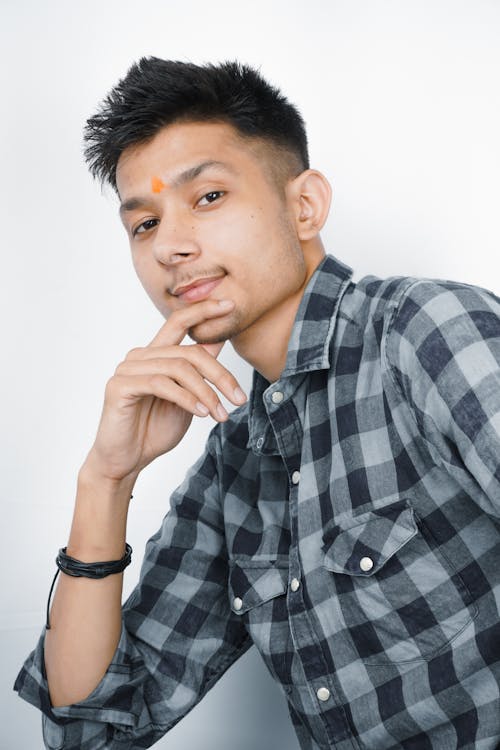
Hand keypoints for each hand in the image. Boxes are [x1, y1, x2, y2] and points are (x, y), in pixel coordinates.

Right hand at [82, 299, 245, 482]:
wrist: (125, 461)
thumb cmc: (154, 430)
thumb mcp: (188, 398)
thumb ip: (198, 371)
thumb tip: (220, 339)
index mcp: (155, 354)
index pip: (179, 321)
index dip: (204, 310)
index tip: (230, 304)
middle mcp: (140, 356)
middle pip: (190, 351)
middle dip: (220, 375)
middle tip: (239, 398)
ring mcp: (128, 369)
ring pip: (179, 367)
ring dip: (207, 393)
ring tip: (220, 414)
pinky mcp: (120, 386)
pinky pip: (162, 384)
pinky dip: (187, 398)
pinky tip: (201, 414)